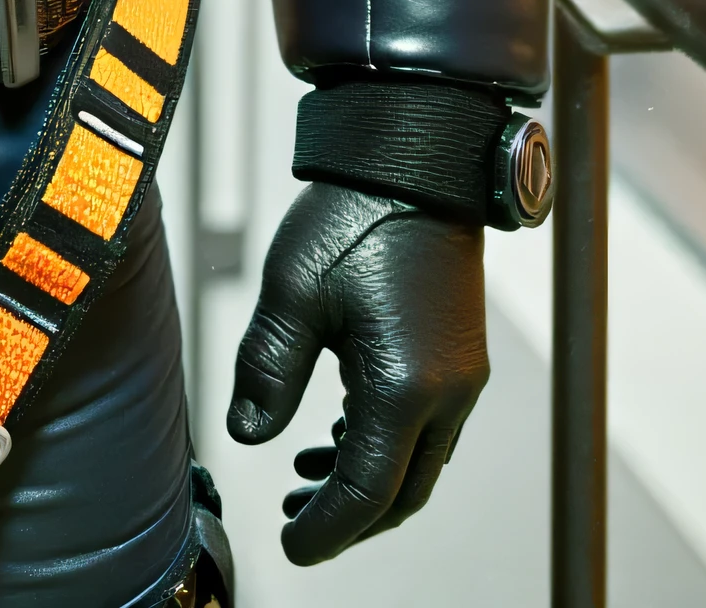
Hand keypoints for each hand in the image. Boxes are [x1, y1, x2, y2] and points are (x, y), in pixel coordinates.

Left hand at [225, 181, 486, 564]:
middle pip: (401, 492)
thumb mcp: (292, 292)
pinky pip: (427, 428)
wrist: (413, 159)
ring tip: (304, 477)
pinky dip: (385, 446)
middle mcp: (444, 394)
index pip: (366, 494)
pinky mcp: (459, 354)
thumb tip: (246, 434)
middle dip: (348, 517)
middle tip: (293, 520)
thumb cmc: (352, 217)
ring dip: (366, 482)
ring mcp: (459, 376)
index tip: (291, 546)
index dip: (327, 530)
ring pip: (417, 464)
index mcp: (402, 388)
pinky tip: (338, 430)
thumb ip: (267, 369)